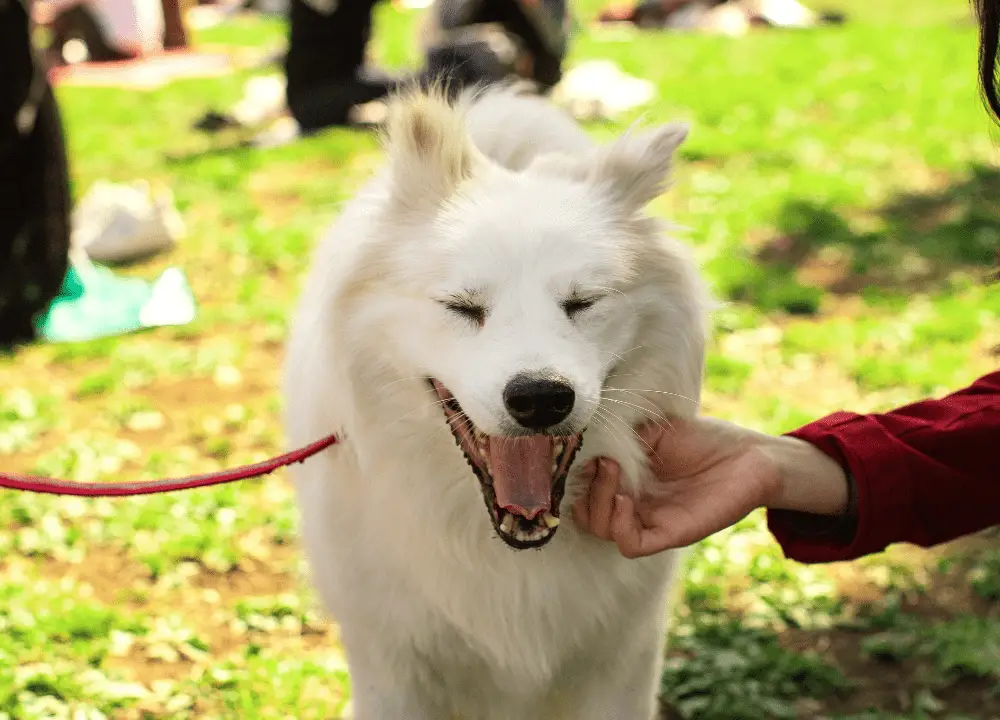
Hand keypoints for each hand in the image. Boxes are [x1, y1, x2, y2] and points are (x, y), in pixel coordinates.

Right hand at [572, 416, 848, 557]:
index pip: (580, 487)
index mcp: (625, 479)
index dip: (571, 473)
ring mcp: (648, 521)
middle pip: (583, 513)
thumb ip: (617, 435)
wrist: (750, 456)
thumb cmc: (704, 439)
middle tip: (601, 462)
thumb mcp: (651, 428)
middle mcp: (631, 503)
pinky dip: (617, 524)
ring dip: (596, 501)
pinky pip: (629, 544)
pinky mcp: (668, 534)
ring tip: (613, 473)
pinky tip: (625, 499)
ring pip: (599, 529)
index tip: (571, 450)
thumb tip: (580, 433)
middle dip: (582, 488)